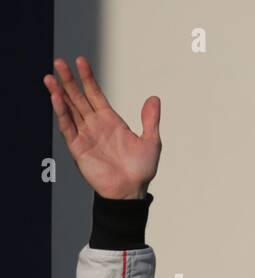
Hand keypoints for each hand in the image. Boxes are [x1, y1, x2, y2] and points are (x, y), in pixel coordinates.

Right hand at [44, 56, 160, 199]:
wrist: (131, 191)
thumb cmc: (141, 169)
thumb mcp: (151, 141)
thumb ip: (150, 120)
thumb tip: (154, 98)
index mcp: (110, 120)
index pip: (95, 94)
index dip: (87, 78)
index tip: (80, 60)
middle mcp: (95, 124)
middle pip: (78, 97)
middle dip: (69, 80)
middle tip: (59, 61)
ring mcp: (85, 135)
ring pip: (69, 109)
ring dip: (59, 93)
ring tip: (50, 77)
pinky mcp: (78, 147)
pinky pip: (67, 127)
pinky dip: (61, 113)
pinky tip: (56, 99)